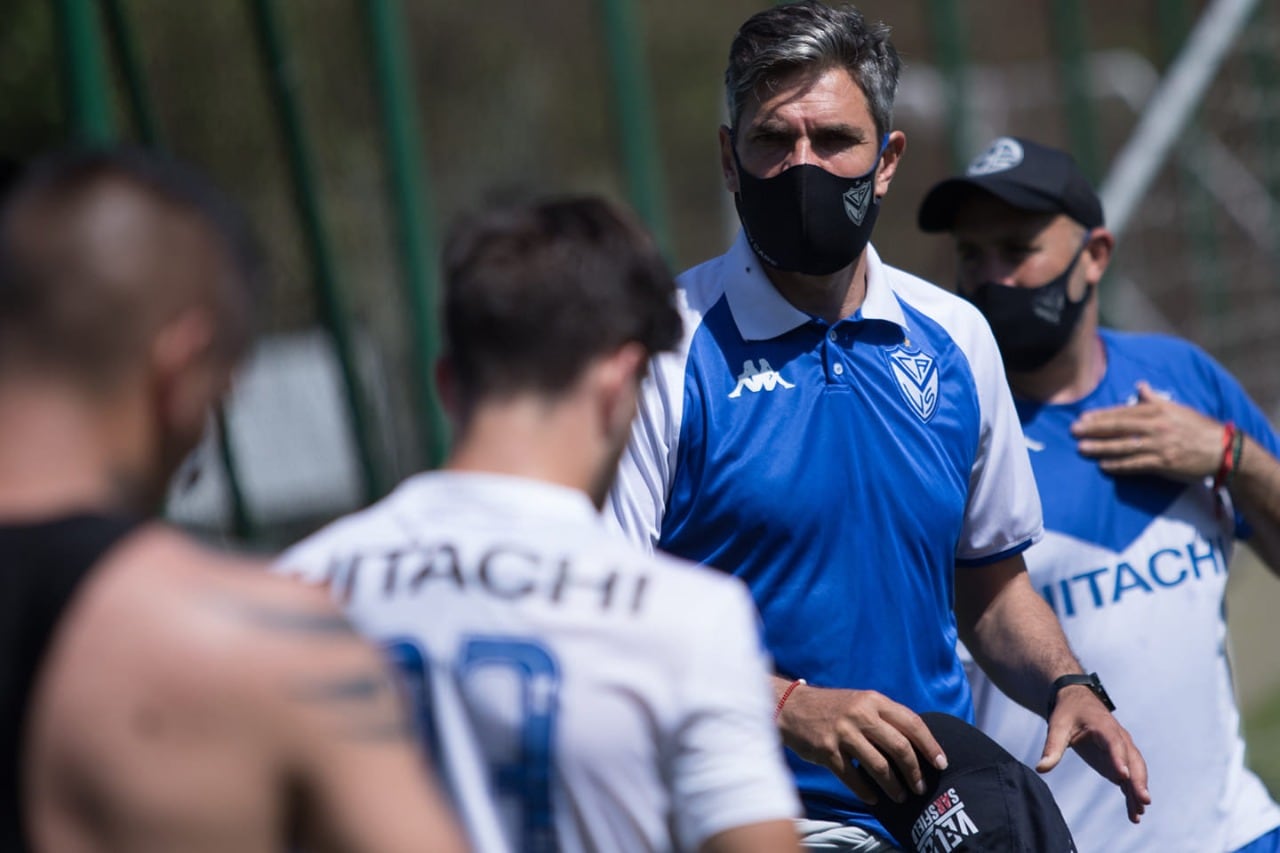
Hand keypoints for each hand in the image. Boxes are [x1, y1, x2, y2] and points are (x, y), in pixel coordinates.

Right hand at [775, 684, 946, 804]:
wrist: (792, 707)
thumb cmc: (833, 707)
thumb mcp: (861, 701)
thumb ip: (885, 716)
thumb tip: (916, 742)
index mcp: (873, 700)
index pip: (911, 723)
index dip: (930, 745)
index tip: (941, 763)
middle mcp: (860, 715)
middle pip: (899, 747)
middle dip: (915, 771)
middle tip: (921, 786)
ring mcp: (843, 733)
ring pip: (879, 766)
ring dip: (894, 786)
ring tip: (900, 796)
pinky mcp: (827, 751)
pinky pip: (853, 778)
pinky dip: (866, 792)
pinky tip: (874, 798)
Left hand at [1037, 685, 1150, 822]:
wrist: (1078, 702)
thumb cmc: (1068, 713)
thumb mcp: (1057, 726)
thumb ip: (1052, 747)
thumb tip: (1041, 768)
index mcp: (1104, 727)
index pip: (1114, 743)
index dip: (1119, 759)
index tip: (1123, 776)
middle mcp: (1119, 738)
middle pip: (1132, 760)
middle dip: (1138, 780)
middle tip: (1143, 800)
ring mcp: (1122, 750)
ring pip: (1136, 771)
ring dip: (1138, 791)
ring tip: (1138, 813)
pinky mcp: (1119, 761)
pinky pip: (1129, 778)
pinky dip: (1133, 794)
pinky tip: (1135, 813)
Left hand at [1071, 381, 1222, 481]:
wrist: (1223, 449)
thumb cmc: (1197, 427)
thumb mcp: (1177, 408)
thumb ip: (1154, 398)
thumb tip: (1140, 385)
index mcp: (1158, 410)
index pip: (1123, 412)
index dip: (1101, 415)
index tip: (1082, 417)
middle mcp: (1157, 426)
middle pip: (1119, 427)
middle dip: (1095, 429)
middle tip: (1073, 431)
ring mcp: (1160, 445)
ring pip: (1124, 446)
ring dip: (1101, 447)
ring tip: (1082, 448)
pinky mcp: (1164, 463)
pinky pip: (1136, 464)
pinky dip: (1119, 465)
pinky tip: (1104, 465)